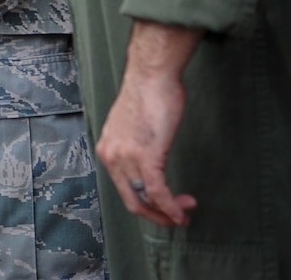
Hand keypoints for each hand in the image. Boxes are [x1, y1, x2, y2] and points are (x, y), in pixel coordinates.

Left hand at [96, 20, 202, 227]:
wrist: (151, 75)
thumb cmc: (148, 94)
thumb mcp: (133, 127)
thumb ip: (134, 146)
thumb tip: (148, 161)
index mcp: (107, 149)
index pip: (124, 188)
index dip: (146, 203)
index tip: (165, 204)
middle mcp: (111, 156)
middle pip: (132, 200)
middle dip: (156, 214)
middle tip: (175, 215)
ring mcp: (126, 157)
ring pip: (146, 199)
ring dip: (167, 212)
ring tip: (184, 211)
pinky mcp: (145, 155)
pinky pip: (158, 192)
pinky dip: (171, 206)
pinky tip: (182, 211)